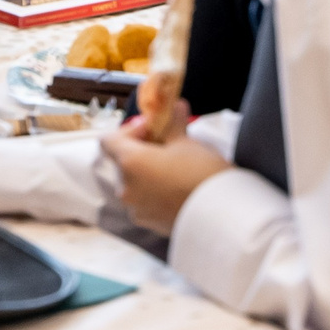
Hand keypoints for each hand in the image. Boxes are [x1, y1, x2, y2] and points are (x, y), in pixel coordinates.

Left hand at [98, 116, 232, 233]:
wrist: (221, 216)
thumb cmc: (202, 173)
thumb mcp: (187, 143)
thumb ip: (173, 124)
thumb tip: (175, 106)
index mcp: (130, 163)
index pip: (108, 141)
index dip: (128, 131)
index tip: (152, 129)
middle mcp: (125, 188)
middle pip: (122, 163)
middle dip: (141, 152)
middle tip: (167, 145)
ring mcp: (135, 209)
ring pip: (134, 183)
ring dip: (148, 173)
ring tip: (175, 170)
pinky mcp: (148, 223)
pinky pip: (144, 201)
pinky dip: (155, 192)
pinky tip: (178, 189)